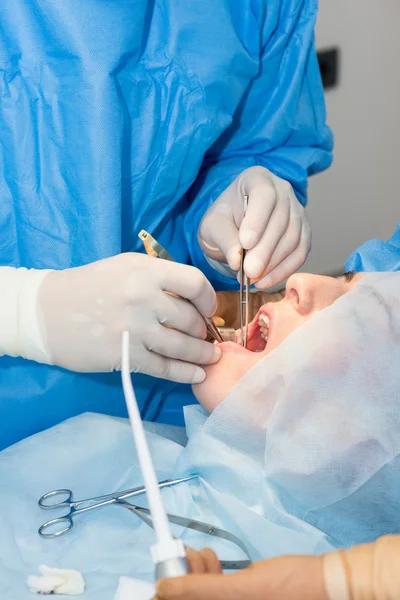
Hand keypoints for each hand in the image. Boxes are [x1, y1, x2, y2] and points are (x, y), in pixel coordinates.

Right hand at [36, 253, 220, 381]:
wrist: (43, 312)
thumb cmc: (86, 286)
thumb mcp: (123, 267)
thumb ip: (158, 277)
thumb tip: (193, 299)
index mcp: (143, 270)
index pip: (194, 282)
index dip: (208, 298)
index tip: (208, 309)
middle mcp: (142, 297)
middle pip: (190, 319)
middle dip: (203, 332)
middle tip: (204, 337)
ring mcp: (133, 329)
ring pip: (182, 346)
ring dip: (201, 355)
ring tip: (209, 358)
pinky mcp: (123, 356)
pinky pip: (164, 367)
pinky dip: (185, 373)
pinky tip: (196, 374)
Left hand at [155, 548, 326, 599]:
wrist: (327, 585)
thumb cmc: (292, 585)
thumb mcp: (243, 588)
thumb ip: (201, 588)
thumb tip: (164, 588)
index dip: (168, 594)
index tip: (164, 576)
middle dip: (182, 578)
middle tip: (187, 556)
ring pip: (201, 594)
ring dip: (195, 573)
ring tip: (203, 555)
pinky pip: (216, 592)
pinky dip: (208, 575)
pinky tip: (212, 561)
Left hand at [198, 166, 310, 288]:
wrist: (234, 229)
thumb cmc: (222, 222)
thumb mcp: (212, 226)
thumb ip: (223, 239)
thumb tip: (237, 260)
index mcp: (257, 179)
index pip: (264, 194)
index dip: (257, 219)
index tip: (245, 243)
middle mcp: (283, 191)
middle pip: (281, 220)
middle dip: (264, 250)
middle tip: (249, 271)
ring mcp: (297, 211)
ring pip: (293, 238)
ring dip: (273, 263)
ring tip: (252, 278)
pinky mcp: (303, 233)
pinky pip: (300, 253)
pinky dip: (284, 270)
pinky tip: (264, 281)